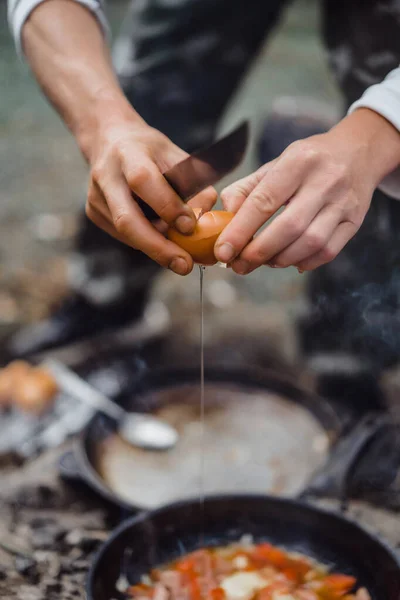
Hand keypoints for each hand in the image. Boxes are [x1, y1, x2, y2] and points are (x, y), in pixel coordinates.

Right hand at [86, 120, 216, 274]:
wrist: (110, 139)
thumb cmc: (150, 150)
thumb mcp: (176, 154)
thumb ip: (194, 183)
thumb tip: (205, 217)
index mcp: (128, 154)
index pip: (143, 181)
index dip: (167, 206)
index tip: (191, 227)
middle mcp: (106, 177)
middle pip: (127, 220)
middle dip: (158, 247)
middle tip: (184, 265)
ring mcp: (95, 197)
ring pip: (127, 234)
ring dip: (156, 248)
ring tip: (180, 256)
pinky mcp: (94, 213)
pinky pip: (124, 236)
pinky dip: (146, 242)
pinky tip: (162, 242)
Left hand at [214, 109, 399, 272]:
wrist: (358, 152)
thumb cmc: (307, 162)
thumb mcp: (275, 164)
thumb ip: (245, 190)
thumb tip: (225, 218)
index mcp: (298, 162)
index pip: (264, 201)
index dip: (240, 230)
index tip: (223, 251)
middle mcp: (325, 181)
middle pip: (289, 227)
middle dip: (259, 252)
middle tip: (239, 265)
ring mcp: (343, 203)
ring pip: (310, 243)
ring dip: (281, 260)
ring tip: (265, 261)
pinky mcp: (355, 221)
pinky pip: (329, 251)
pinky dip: (305, 262)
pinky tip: (290, 261)